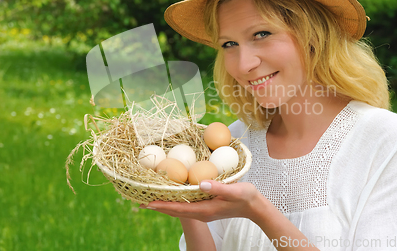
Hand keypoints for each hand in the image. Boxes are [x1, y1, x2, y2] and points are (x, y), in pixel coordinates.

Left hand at [140, 180, 261, 221]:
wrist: (255, 207)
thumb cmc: (246, 197)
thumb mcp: (234, 190)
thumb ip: (217, 187)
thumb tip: (199, 184)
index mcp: (205, 210)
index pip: (178, 208)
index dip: (162, 205)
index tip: (147, 202)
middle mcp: (201, 213)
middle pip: (175, 211)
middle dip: (159, 206)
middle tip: (141, 201)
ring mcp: (204, 211)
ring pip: (179, 209)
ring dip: (165, 204)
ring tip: (151, 199)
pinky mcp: (206, 207)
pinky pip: (186, 206)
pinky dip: (175, 201)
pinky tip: (172, 194)